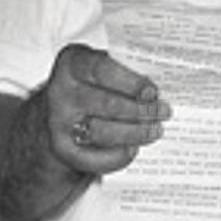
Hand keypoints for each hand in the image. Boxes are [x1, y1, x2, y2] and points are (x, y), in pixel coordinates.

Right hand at [42, 43, 167, 175]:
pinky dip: (118, 156)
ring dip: (134, 133)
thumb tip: (157, 89)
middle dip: (140, 111)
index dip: (131, 82)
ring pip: (103, 132)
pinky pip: (94, 158)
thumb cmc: (90, 87)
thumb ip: (124, 71)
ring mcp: (58, 121)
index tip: (152, 92)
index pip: (102, 69)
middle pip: (107, 104)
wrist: (57, 115)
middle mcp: (60, 91)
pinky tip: (132, 148)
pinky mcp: (62, 148)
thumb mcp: (101, 69)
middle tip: (163, 112)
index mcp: (73, 63)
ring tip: (154, 130)